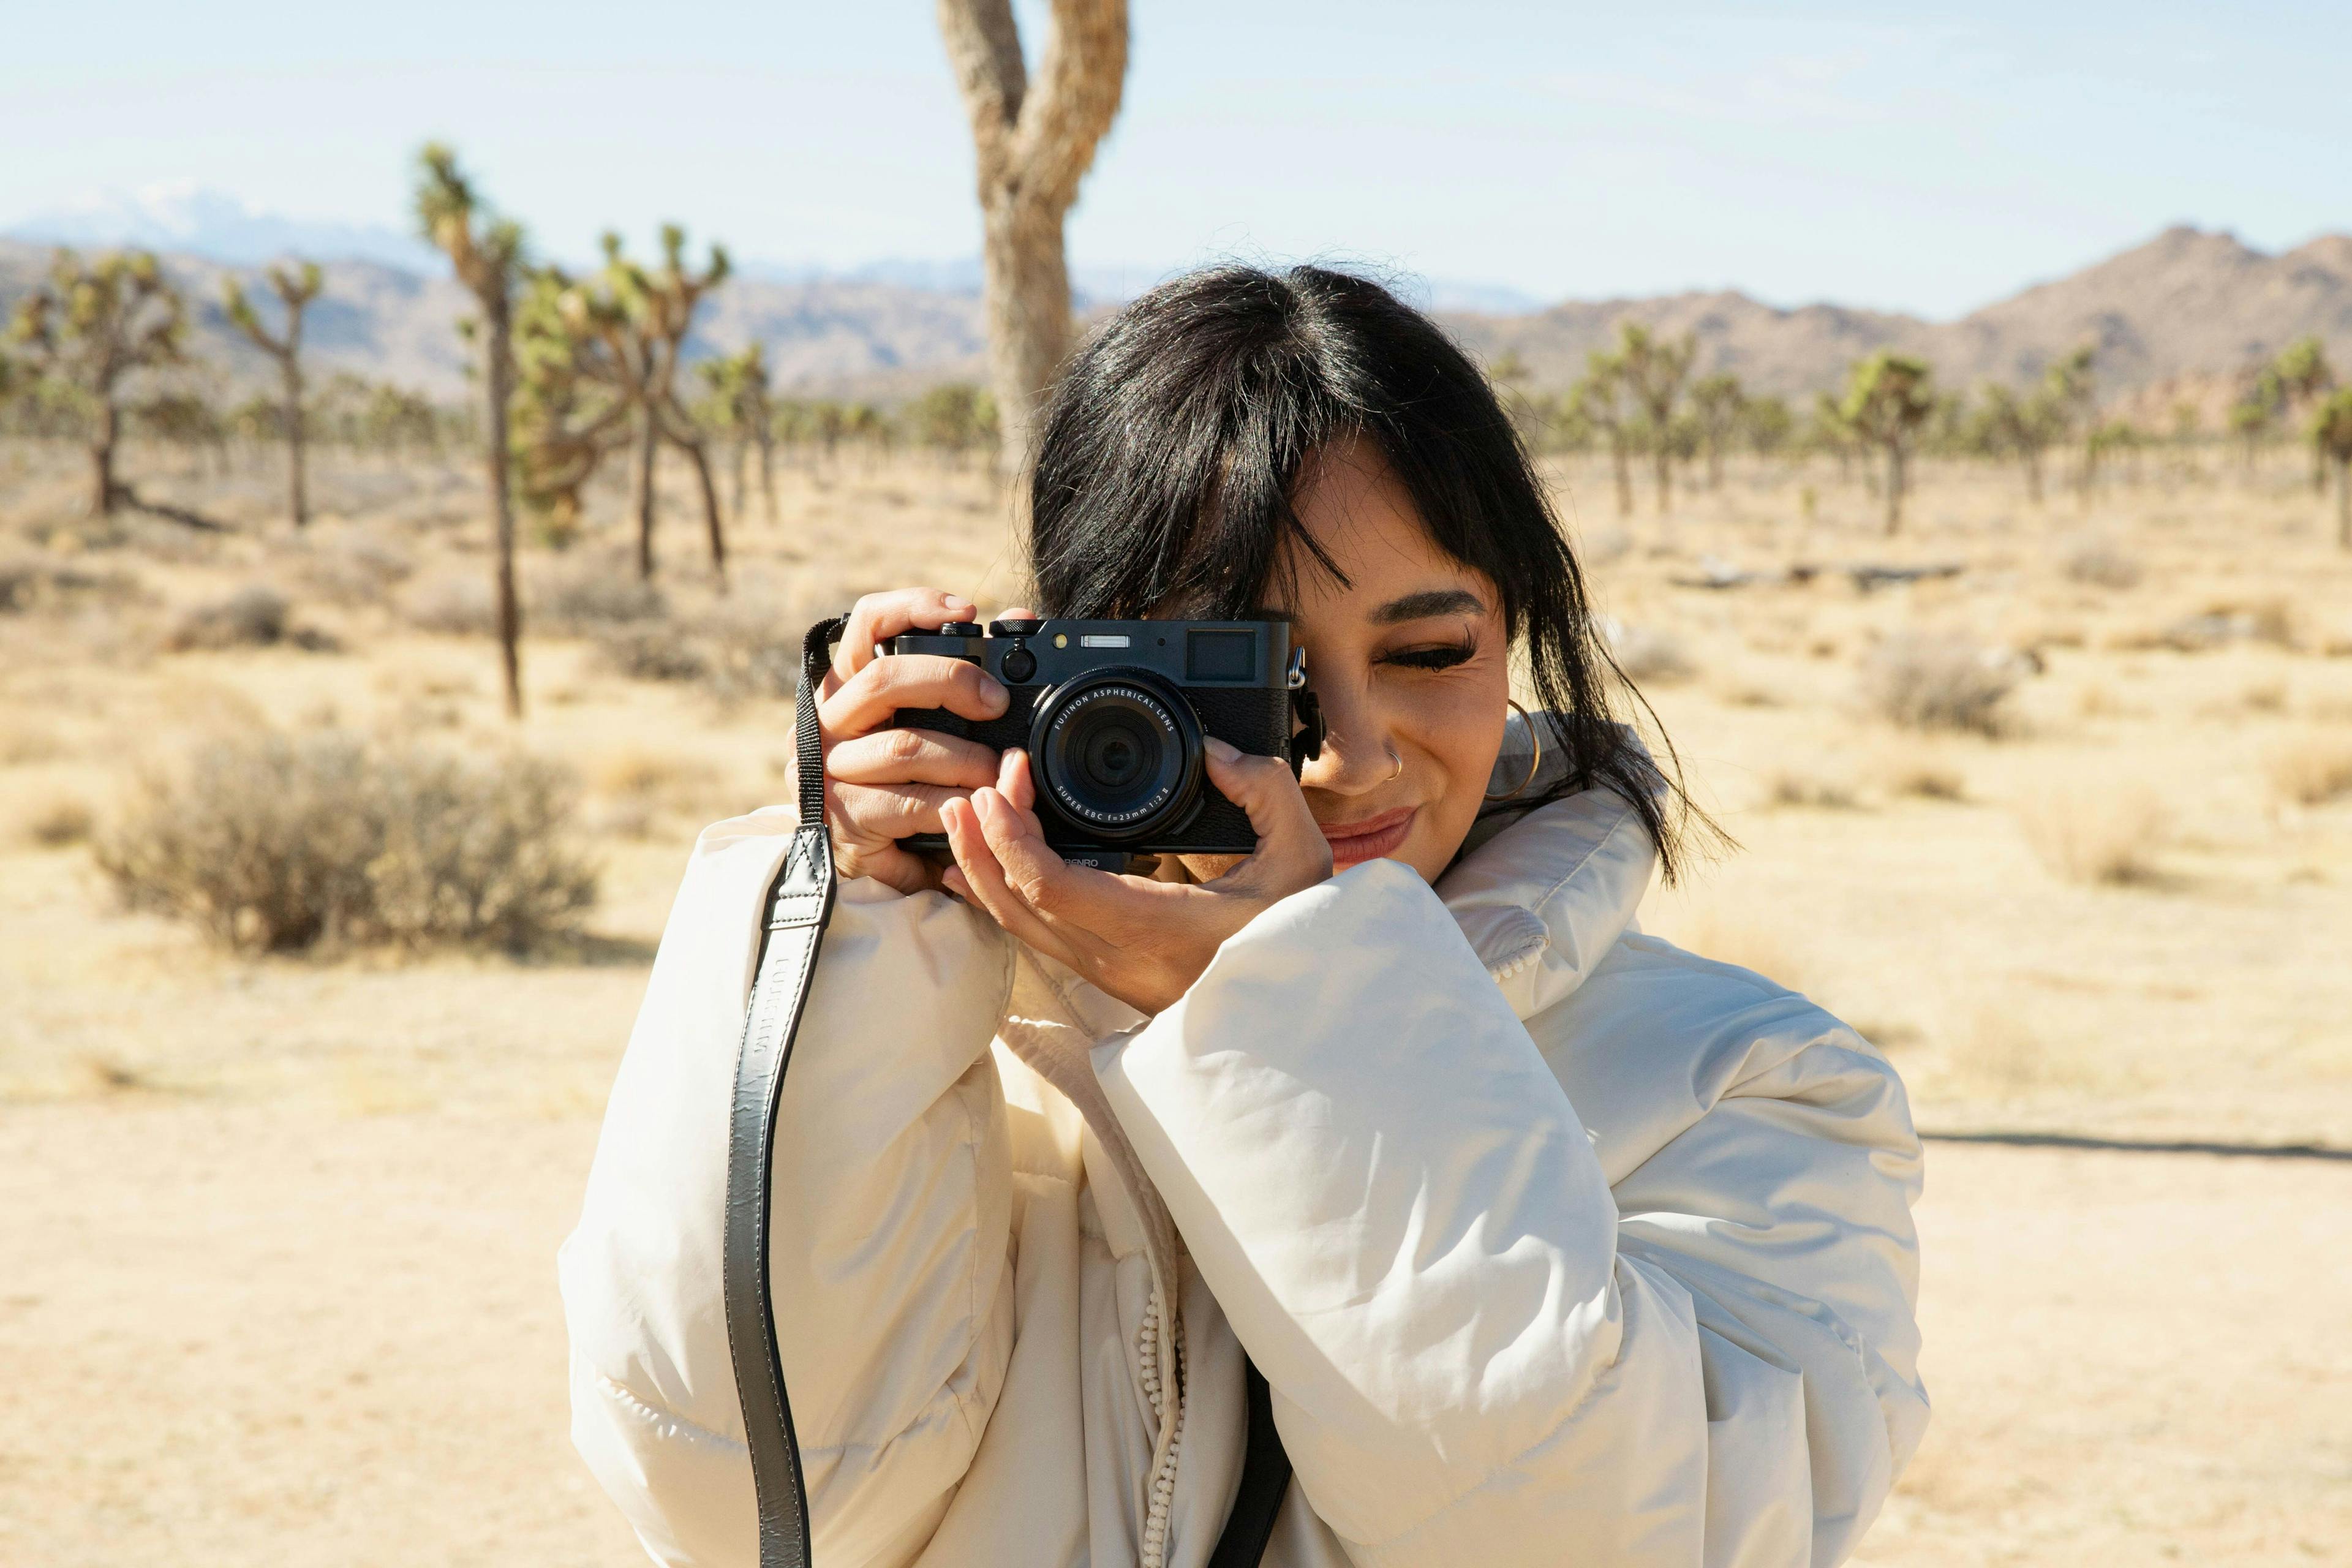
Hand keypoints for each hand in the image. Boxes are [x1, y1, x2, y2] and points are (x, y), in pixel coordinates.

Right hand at [816, 587, 1036, 893]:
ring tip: (998, 770)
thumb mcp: (925, 721)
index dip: (914, 607)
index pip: (867, 624)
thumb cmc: (899, 774)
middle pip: (884, 680)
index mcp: (846, 683)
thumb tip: (1017, 618)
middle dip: (951, 683)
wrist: (860, 852)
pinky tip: (976, 807)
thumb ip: (963, 672)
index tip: (968, 611)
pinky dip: (954, 804)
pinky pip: (910, 804)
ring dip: (965, 758)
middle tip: (996, 703)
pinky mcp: (846, 818)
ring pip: (904, 748)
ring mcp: (828, 770)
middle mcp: (827, 719)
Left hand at [939, 738, 1333, 1014]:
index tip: (1005, 786)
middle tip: (977, 785)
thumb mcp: (1301, 855)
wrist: (1308, 1015)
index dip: (1014, 837)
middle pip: (1019, 907)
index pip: (1054, 888)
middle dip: (985, 842)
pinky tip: (980, 871)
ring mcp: (1112, 976)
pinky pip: (1037, 939)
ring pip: (1020, 928)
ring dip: (984, 869)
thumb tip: (1214, 751)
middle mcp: (1123, 961)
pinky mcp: (1112, 978)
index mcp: (1159, 928)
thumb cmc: (1303, 938)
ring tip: (962, 816)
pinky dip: (1002, 898)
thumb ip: (1261, 790)